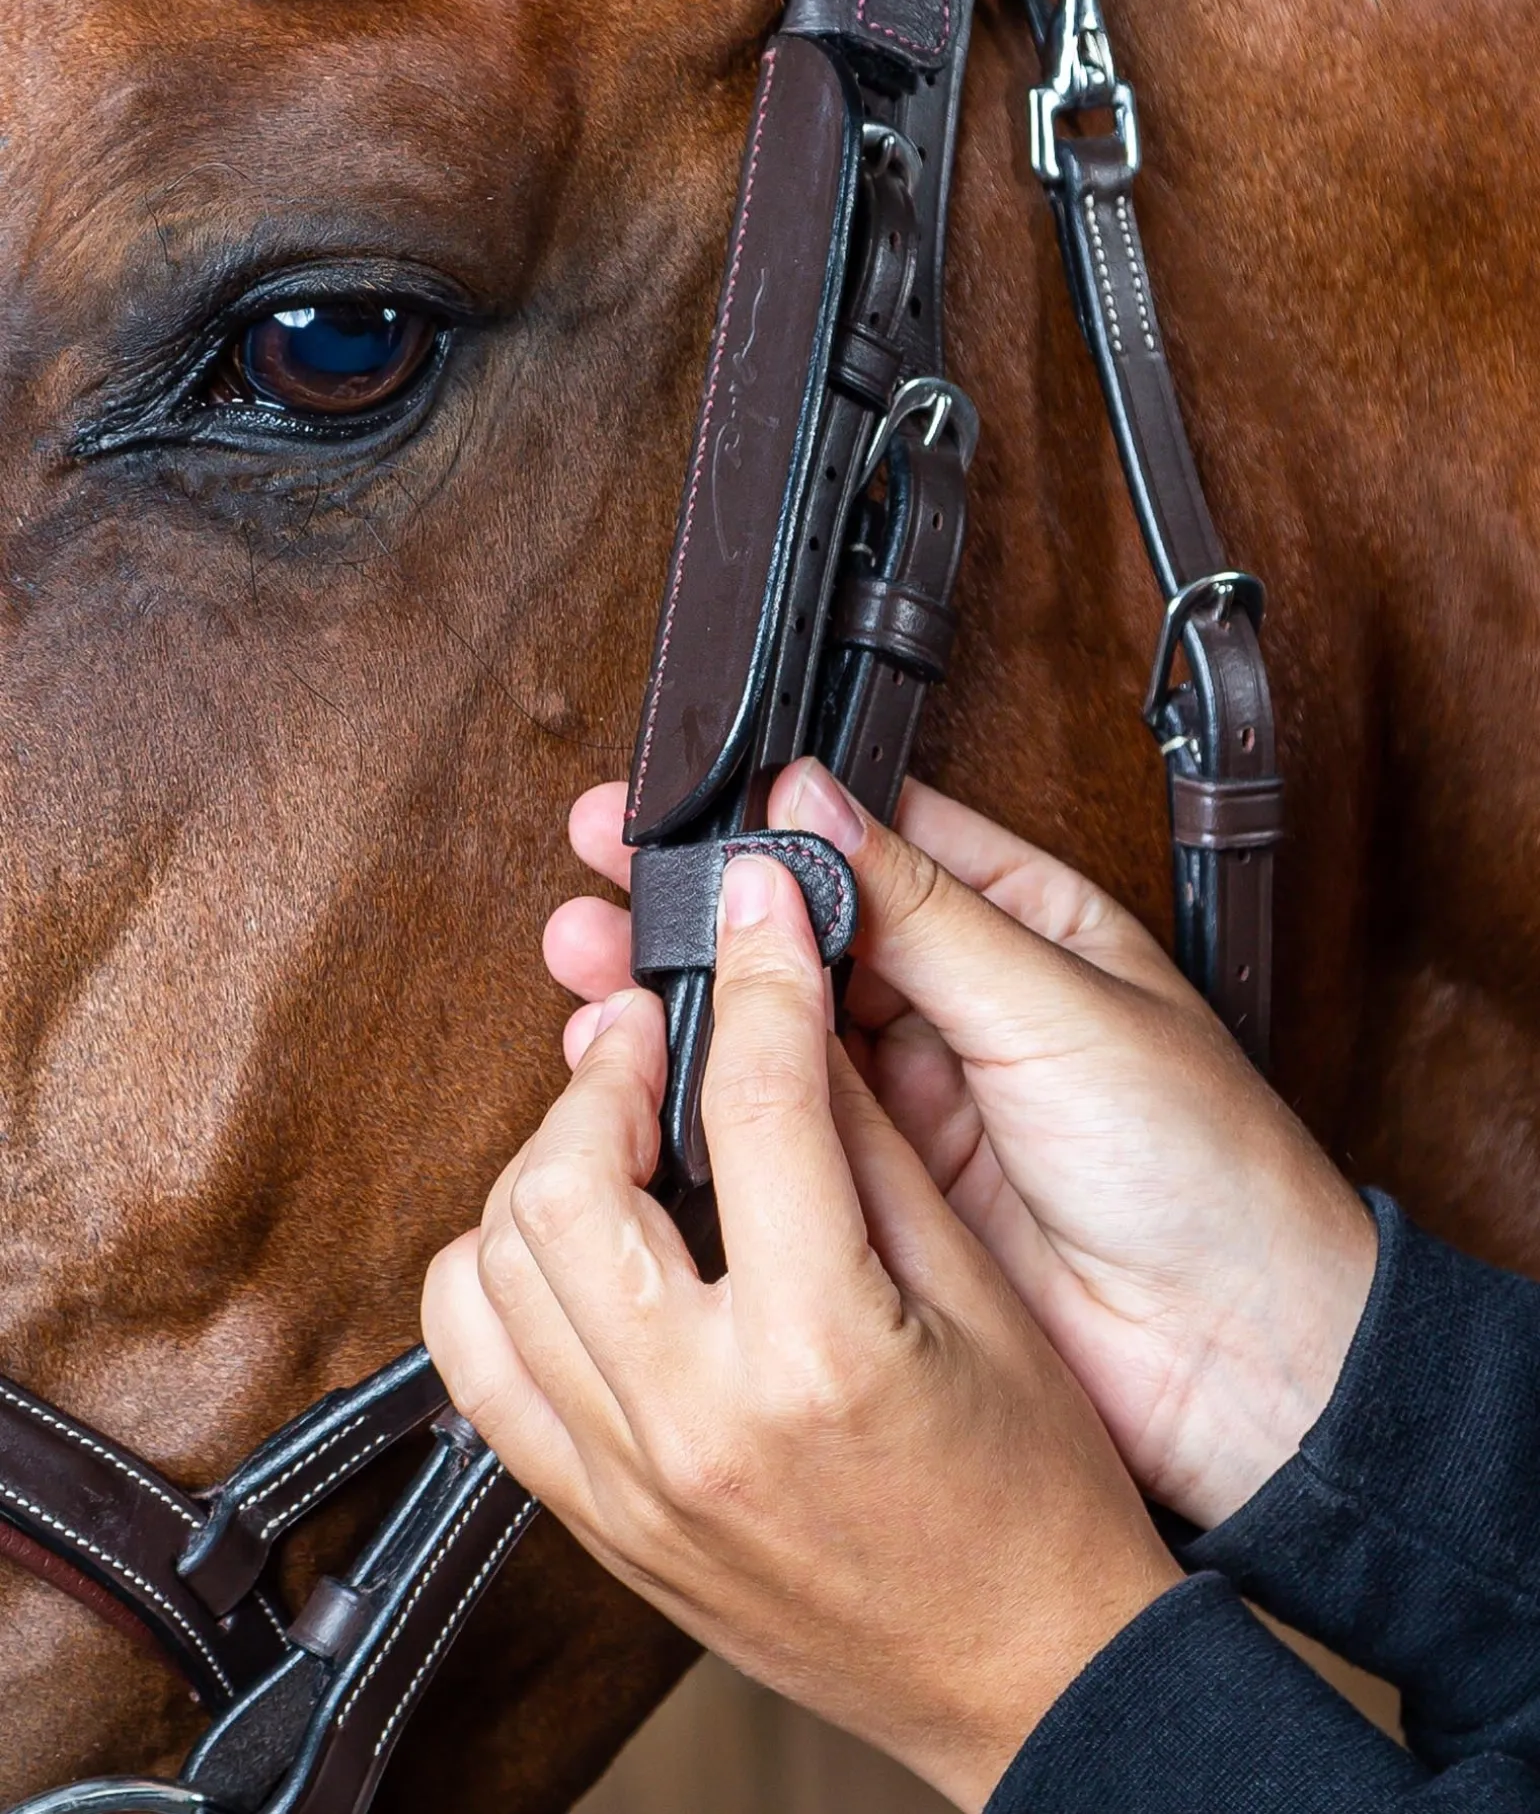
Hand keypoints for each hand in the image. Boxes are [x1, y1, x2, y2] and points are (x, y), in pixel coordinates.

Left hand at [424, 854, 1179, 1811]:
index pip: (750, 1098)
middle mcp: (693, 1421)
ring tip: (612, 1133)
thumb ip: (862, 1138)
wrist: (1029, 1677)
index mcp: (815, 1350)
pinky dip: (499, 1280)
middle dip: (605, 1070)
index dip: (756, 965)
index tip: (757, 901)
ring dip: (539, 1167)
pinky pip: (479, 1376)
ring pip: (488, 1267)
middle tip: (657, 1036)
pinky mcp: (598, 1524)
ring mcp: (627, 1484)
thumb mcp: (974, 1292)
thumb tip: (787, 1012)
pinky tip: (574, 1246)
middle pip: (564, 1179)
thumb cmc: (1034, 1499)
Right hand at [544, 764, 1377, 1529]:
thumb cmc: (1204, 1166)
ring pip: (776, 1025)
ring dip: (687, 992)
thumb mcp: (1057, 1007)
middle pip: (803, 927)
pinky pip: (780, 1127)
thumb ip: (924, 910)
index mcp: (1021, 921)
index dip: (768, 817)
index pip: (870, 837)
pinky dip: (708, 1096)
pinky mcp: (885, 1192)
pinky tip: (641, 1067)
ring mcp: (917, 1099)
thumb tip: (812, 801)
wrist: (1241, 1367)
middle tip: (598, 873)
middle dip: (702, 901)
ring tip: (589, 961)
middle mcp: (959, 999)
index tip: (673, 801)